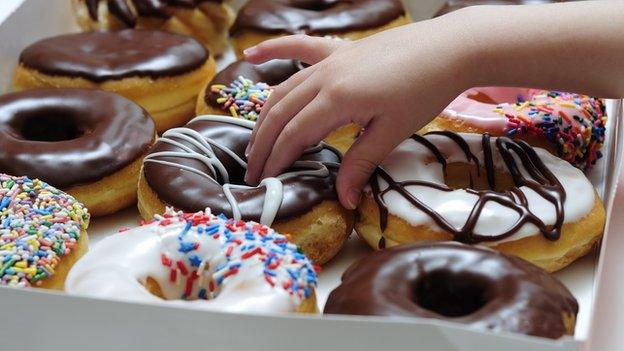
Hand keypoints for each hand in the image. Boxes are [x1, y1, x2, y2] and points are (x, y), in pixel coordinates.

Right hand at [243, 17, 474, 208]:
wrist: (450, 48)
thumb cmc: (425, 91)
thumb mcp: (392, 132)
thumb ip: (361, 164)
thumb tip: (345, 200)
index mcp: (337, 99)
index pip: (294, 135)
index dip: (277, 160)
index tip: (265, 182)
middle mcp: (324, 77)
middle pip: (280, 113)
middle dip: (262, 145)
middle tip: (252, 171)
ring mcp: (329, 60)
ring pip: (284, 88)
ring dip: (265, 116)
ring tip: (253, 141)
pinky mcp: (339, 51)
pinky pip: (299, 49)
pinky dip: (274, 51)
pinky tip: (250, 55)